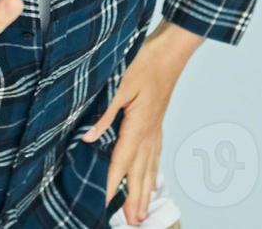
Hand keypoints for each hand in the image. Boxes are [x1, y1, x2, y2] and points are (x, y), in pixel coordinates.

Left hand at [80, 22, 201, 225]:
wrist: (172, 49)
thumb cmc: (146, 60)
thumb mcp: (120, 83)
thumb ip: (105, 113)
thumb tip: (89, 138)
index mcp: (138, 125)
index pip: (121, 162)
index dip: (111, 185)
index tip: (104, 205)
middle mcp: (150, 132)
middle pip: (140, 173)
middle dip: (134, 199)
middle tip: (133, 223)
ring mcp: (157, 128)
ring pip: (150, 167)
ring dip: (145, 191)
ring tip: (143, 213)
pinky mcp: (158, 122)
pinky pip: (156, 155)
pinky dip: (153, 172)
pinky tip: (153, 180)